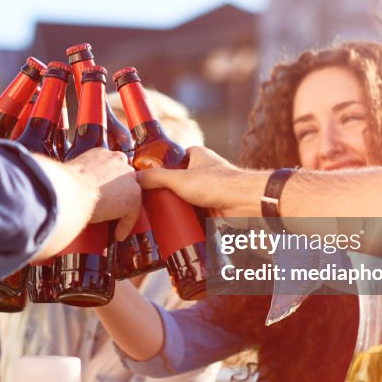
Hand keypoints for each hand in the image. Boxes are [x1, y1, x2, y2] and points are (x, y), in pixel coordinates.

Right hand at [65, 147, 140, 236]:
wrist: (69, 190)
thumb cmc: (63, 184)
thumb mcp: (72, 173)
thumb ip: (81, 177)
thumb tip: (74, 188)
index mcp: (102, 154)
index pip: (111, 166)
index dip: (108, 180)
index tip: (102, 192)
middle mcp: (118, 160)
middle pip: (125, 177)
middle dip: (119, 192)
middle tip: (110, 206)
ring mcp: (128, 178)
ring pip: (130, 194)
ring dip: (123, 208)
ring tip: (115, 221)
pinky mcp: (133, 196)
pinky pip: (131, 214)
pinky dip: (125, 225)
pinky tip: (117, 235)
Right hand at [138, 147, 269, 216]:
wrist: (245, 204)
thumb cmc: (220, 184)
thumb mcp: (180, 179)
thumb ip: (156, 177)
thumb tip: (136, 179)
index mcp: (197, 156)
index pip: (173, 158)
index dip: (160, 168)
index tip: (146, 179)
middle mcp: (203, 171)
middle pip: (177, 182)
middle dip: (165, 193)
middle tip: (149, 202)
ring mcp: (209, 190)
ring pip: (185, 199)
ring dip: (175, 207)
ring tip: (158, 216)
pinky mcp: (213, 208)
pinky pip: (195, 213)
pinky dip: (186, 218)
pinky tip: (174, 225)